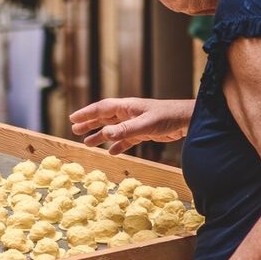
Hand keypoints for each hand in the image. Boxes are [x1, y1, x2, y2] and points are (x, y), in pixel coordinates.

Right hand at [69, 97, 192, 153]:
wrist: (187, 120)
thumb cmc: (167, 117)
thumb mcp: (145, 124)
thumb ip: (125, 130)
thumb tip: (104, 134)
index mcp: (126, 107)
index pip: (101, 109)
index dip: (86, 113)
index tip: (73, 119)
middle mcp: (128, 113)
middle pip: (104, 117)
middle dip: (89, 123)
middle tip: (75, 130)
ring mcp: (136, 122)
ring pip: (113, 129)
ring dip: (100, 136)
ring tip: (88, 143)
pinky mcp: (144, 132)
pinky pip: (126, 139)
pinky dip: (118, 145)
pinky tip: (112, 152)